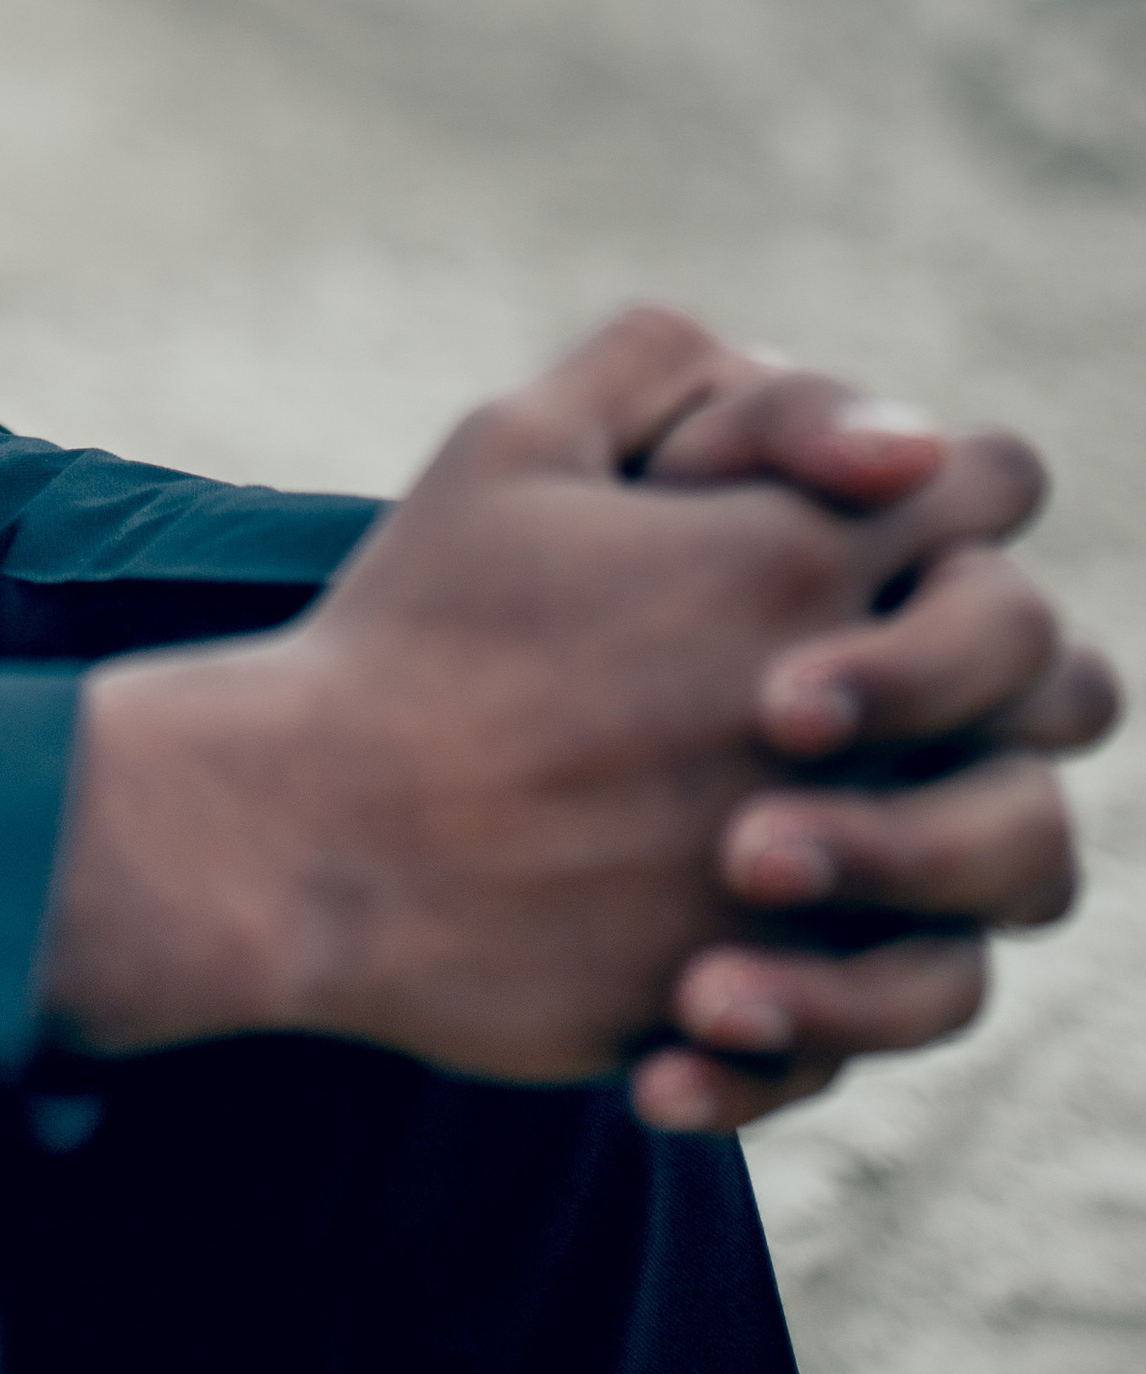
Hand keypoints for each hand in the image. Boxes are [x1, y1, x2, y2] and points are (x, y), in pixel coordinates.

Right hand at [37, 308, 1110, 1085]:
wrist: (308, 831)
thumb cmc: (411, 629)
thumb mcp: (509, 441)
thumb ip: (659, 367)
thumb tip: (788, 372)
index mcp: (790, 557)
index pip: (996, 484)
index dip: (950, 483)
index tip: (868, 517)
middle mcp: (843, 713)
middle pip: (1065, 675)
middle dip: (995, 662)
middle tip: (861, 678)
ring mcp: (824, 865)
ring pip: (1028, 860)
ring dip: (953, 837)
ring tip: (818, 829)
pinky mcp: (776, 994)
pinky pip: (901, 1007)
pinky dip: (840, 995)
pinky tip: (720, 964)